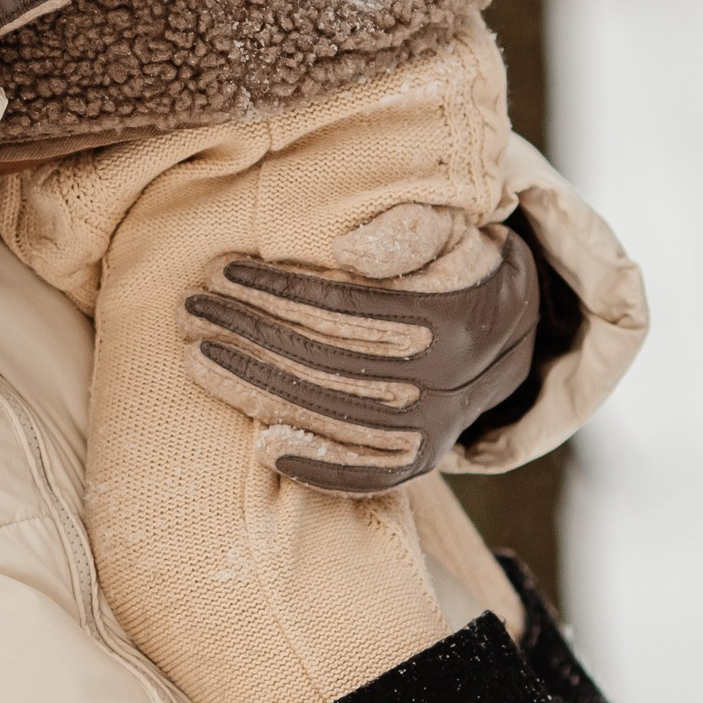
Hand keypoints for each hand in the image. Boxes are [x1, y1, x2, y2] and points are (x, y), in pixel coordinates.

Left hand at [180, 221, 541, 492]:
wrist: (511, 328)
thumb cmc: (459, 262)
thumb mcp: (451, 227)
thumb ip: (409, 228)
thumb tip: (349, 252)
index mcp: (457, 318)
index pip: (350, 309)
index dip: (280, 290)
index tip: (221, 270)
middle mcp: (453, 381)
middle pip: (333, 363)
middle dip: (253, 336)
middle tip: (190, 312)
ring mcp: (441, 429)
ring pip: (339, 418)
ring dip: (259, 390)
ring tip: (198, 359)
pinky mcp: (425, 458)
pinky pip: (371, 474)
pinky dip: (319, 466)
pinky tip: (261, 446)